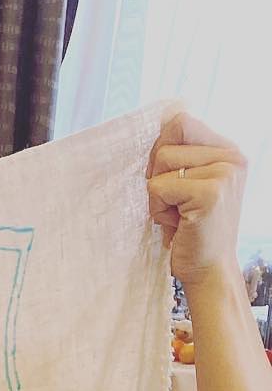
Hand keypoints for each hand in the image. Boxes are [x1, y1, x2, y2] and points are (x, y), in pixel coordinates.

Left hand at [148, 113, 247, 289]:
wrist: (209, 269)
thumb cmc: (192, 228)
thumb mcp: (190, 184)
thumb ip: (181, 154)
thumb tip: (162, 121)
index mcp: (228, 150)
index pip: (181, 122)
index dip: (162, 149)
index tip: (169, 178)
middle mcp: (232, 157)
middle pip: (167, 142)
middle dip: (157, 173)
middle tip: (175, 201)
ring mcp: (224, 173)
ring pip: (160, 164)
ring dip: (157, 195)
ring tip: (178, 214)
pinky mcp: (210, 193)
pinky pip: (157, 188)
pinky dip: (158, 210)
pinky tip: (177, 224)